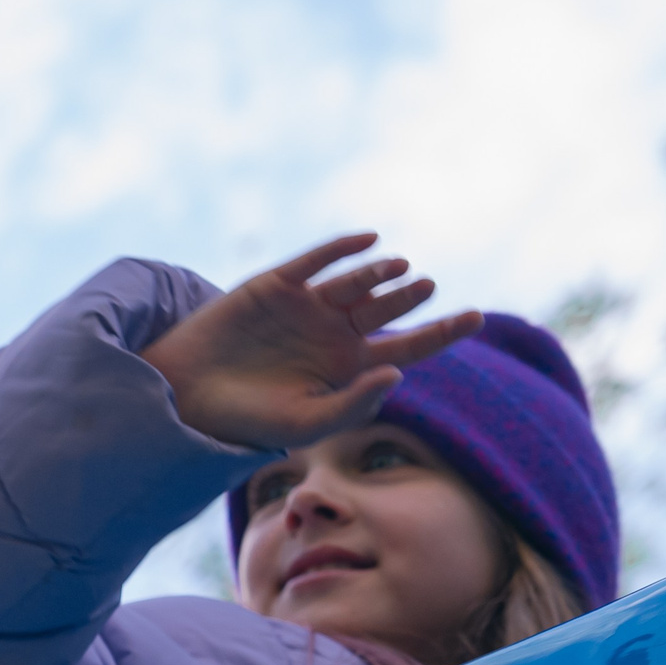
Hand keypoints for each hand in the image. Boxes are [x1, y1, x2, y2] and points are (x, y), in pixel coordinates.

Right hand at [142, 233, 483, 449]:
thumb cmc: (249, 421)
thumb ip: (354, 401)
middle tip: (428, 286)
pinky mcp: (277, 284)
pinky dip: (343, 249)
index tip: (477, 317)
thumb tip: (399, 372)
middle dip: (410, 296)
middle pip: (387, 309)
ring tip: (402, 269)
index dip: (443, 332)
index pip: (409, 346)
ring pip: (356, 282)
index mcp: (349, 368)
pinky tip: (368, 241)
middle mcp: (334, 333)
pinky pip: (316, 260)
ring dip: (380, 273)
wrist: (188, 396)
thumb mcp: (306, 423)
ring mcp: (307, 306)